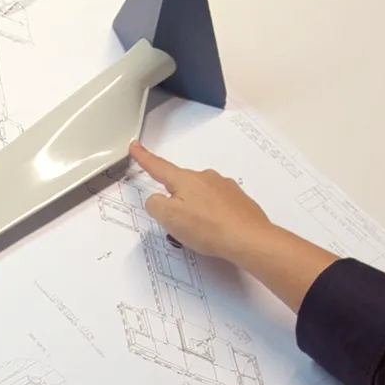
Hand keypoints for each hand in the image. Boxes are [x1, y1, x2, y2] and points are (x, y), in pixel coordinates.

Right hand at [129, 141, 277, 263]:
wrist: (248, 238)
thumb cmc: (208, 228)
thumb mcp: (169, 218)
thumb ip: (154, 204)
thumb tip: (157, 200)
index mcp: (185, 179)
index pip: (159, 167)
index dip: (144, 158)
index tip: (135, 146)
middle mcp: (205, 177)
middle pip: (181, 186)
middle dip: (176, 203)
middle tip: (179, 226)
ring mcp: (224, 186)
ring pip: (199, 196)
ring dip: (195, 211)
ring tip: (201, 232)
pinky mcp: (237, 199)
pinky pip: (217, 205)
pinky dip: (212, 216)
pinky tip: (215, 230)